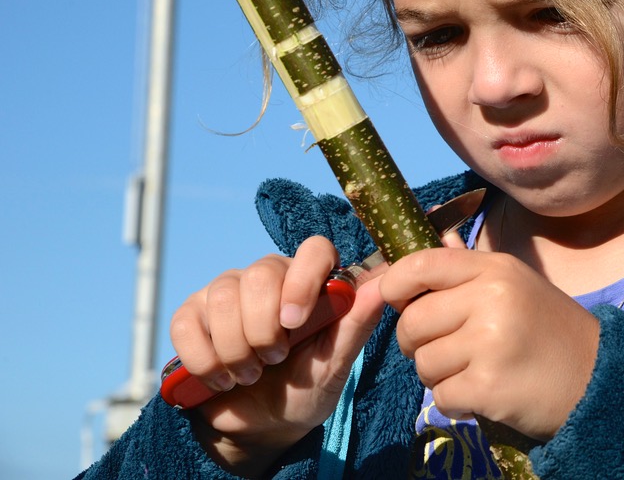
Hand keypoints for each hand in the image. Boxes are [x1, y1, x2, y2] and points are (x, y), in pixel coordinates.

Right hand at [168, 236, 386, 473]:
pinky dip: (203, 358)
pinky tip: (219, 378)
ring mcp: (226, 291)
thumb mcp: (335, 365)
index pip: (313, 249)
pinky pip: (186, 323)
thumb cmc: (306, 387)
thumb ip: (357, 323)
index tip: (296, 322)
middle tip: (274, 360)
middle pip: (260, 274)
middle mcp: (269, 276)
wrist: (262, 424)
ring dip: (236, 349)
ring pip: (222, 297)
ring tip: (250, 375)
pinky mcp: (192, 314)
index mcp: (311, 281)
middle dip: (264, 328)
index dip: (303, 279)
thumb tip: (387, 282)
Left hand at [380, 246, 600, 441]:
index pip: (422, 264)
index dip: (394, 283)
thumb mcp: (516, 284)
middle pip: (413, 321)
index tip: (395, 299)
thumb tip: (434, 236)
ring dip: (440, 375)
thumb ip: (469, 267)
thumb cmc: (550, 329)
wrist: (596, 377)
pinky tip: (484, 393)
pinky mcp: (487, 386)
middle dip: (418, 342)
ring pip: (423, 363)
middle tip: (450, 349)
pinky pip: (440, 396)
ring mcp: (488, 343)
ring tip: (475, 370)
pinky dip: (456, 402)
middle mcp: (491, 299)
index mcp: (496, 269)